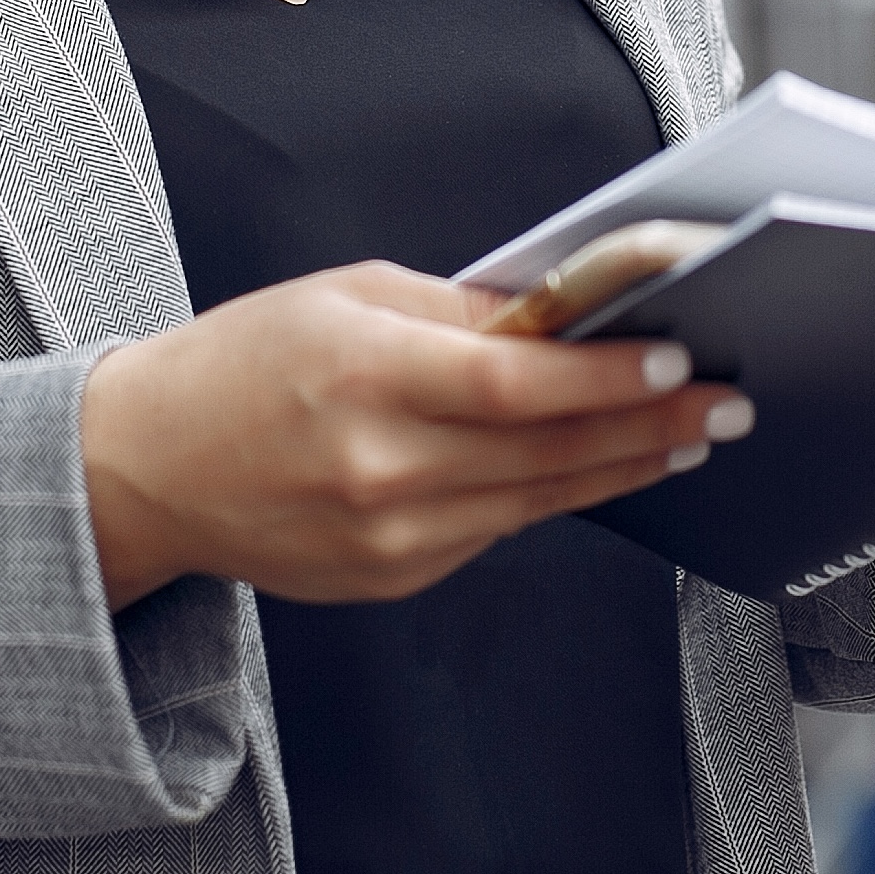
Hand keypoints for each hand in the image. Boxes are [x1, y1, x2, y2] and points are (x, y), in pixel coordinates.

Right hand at [79, 261, 751, 608]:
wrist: (149, 465)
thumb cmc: (243, 360)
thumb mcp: (343, 295)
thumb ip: (455, 309)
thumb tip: (557, 314)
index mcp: (363, 373)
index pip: (515, 384)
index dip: (606, 376)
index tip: (677, 356)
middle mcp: (379, 467)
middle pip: (548, 452)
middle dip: (650, 424)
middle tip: (726, 400)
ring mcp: (387, 537)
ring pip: (538, 500)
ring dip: (623, 466)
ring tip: (690, 433)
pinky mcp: (391, 578)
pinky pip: (496, 530)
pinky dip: (553, 495)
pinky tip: (598, 466)